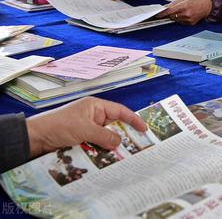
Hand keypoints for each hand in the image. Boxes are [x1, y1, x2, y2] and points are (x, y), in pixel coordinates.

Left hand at [26, 97, 146, 157]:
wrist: (35, 138)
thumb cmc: (58, 126)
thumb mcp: (84, 129)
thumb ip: (104, 135)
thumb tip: (119, 142)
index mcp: (95, 107)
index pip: (119, 111)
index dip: (133, 119)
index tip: (144, 128)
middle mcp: (93, 116)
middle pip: (114, 125)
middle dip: (122, 135)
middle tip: (135, 146)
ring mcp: (87, 128)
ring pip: (105, 137)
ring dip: (110, 145)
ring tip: (121, 155)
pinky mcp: (81, 139)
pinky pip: (96, 145)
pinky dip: (101, 151)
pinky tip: (106, 158)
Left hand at [160, 0, 211, 24]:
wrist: (208, 6)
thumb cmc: (197, 1)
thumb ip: (174, 3)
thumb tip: (165, 7)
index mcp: (184, 6)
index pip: (169, 11)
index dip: (162, 13)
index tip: (157, 15)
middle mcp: (186, 14)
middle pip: (172, 16)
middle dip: (170, 13)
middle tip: (172, 10)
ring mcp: (188, 20)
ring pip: (176, 19)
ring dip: (176, 16)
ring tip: (183, 11)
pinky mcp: (190, 23)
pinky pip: (181, 22)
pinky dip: (181, 19)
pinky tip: (187, 14)